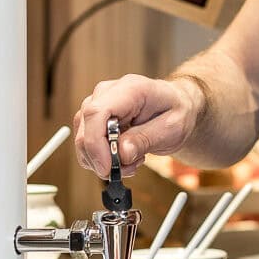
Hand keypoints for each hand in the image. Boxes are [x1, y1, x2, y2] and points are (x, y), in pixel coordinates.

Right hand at [71, 75, 201, 176]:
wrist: (175, 107)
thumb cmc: (176, 112)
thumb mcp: (172, 128)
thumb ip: (146, 139)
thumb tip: (122, 154)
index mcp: (130, 89)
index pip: (96, 112)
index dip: (95, 143)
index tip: (107, 168)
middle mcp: (107, 93)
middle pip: (86, 128)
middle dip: (102, 158)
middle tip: (128, 169)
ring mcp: (97, 104)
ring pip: (82, 139)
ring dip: (103, 161)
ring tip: (133, 162)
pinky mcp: (93, 118)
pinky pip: (87, 143)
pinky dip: (102, 159)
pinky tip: (124, 158)